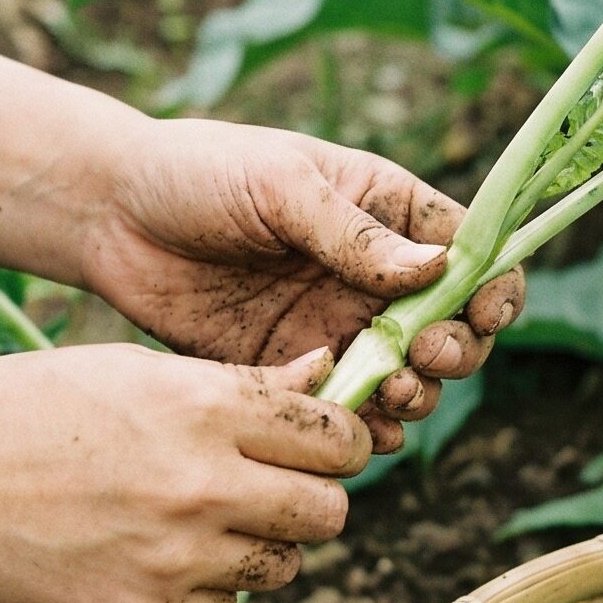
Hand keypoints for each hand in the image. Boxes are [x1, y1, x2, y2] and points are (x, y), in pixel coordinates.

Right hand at [0, 343, 368, 602]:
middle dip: (313, 499)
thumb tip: (327, 373)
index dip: (339, 441)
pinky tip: (156, 552)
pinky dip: (205, 587)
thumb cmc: (30, 408)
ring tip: (204, 518)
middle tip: (274, 488)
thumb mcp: (135, 370)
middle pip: (329, 513)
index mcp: (204, 408)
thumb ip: (239, 384)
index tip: (323, 444)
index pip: (336, 439)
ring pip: (283, 567)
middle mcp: (202, 487)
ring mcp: (176, 559)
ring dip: (261, 545)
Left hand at [81, 120, 525, 449]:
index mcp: (386, 211)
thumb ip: (353, 233)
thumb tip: (438, 268)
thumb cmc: (197, 172)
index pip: (471, 252)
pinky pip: (343, 409)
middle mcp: (371, 275)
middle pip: (451, 327)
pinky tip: (360, 430)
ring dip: (415, 394)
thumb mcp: (280, 184)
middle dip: (455, 350)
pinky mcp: (290, 370)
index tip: (483, 312)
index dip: (492, 286)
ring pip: (405, 377)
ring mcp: (334, 325)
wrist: (109, 215)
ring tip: (391, 393)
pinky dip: (362, 427)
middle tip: (424, 356)